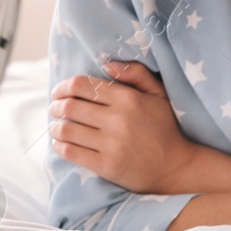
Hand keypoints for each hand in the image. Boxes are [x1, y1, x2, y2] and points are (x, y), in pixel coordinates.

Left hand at [49, 60, 195, 194]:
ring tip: (55, 126)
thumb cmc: (164, 127)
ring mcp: (112, 144)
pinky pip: (71, 152)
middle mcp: (118, 120)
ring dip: (55, 126)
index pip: (82, 85)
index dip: (64, 87)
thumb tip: (106, 63)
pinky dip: (59, 146)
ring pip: (66, 129)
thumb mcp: (158, 94)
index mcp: (128, 98)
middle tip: (54, 108)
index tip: (59, 92)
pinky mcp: (106, 166)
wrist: (176, 167)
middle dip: (56, 106)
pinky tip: (60, 143)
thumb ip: (136, 73)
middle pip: (70, 106)